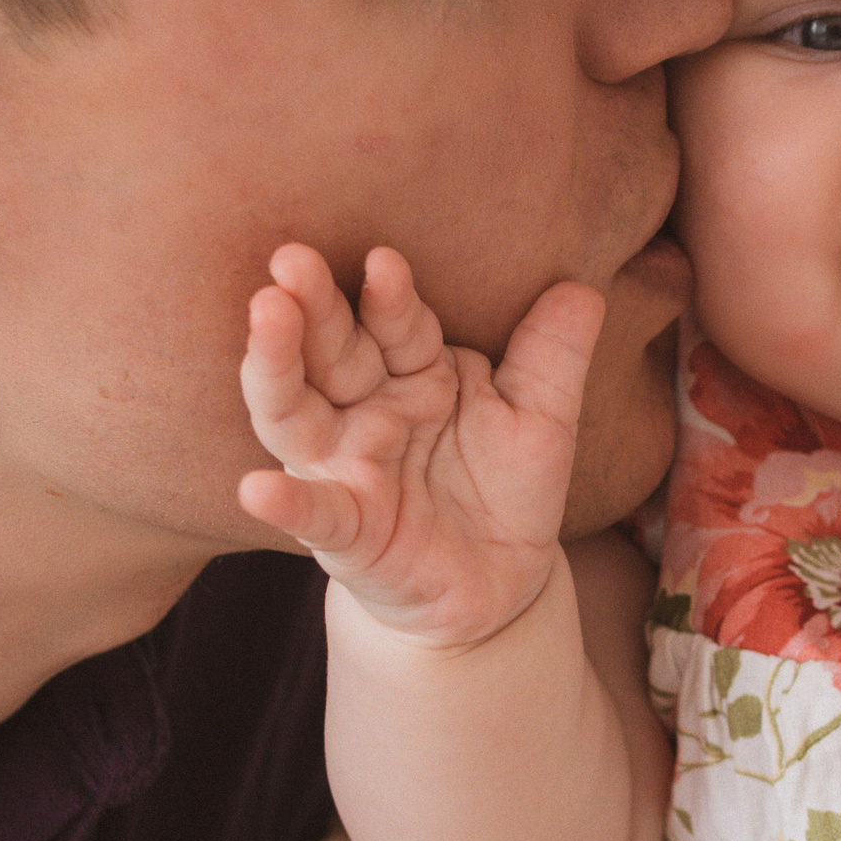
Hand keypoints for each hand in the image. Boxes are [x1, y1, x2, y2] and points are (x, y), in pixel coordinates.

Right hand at [237, 242, 602, 644]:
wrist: (502, 583)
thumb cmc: (506, 490)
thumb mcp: (542, 421)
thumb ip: (553, 357)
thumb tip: (583, 288)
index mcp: (414, 374)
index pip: (397, 326)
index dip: (390, 297)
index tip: (385, 260)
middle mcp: (366, 413)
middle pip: (330, 352)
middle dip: (309, 305)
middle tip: (291, 257)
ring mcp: (345, 470)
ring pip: (295, 415)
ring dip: (275, 368)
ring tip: (264, 315)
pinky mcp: (345, 532)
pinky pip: (312, 514)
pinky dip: (286, 503)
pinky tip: (257, 489)